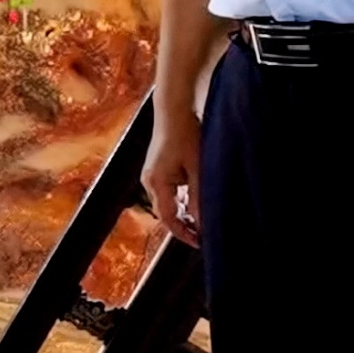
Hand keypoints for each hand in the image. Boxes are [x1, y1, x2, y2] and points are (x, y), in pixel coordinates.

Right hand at [131, 110, 202, 249]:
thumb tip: (202, 222)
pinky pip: (167, 192)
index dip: (183, 233)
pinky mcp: (156, 169)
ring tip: (203, 219)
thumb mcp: (197, 168)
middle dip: (184, 225)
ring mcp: (151, 175)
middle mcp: (149, 181)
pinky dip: (180, 200)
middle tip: (204, 234)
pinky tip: (195, 199)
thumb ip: (198, 196)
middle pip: (165, 213)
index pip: (168, 218)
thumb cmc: (186, 134)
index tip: (200, 243)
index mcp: (156, 182)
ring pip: (167, 202)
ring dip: (183, 212)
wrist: (173, 109)